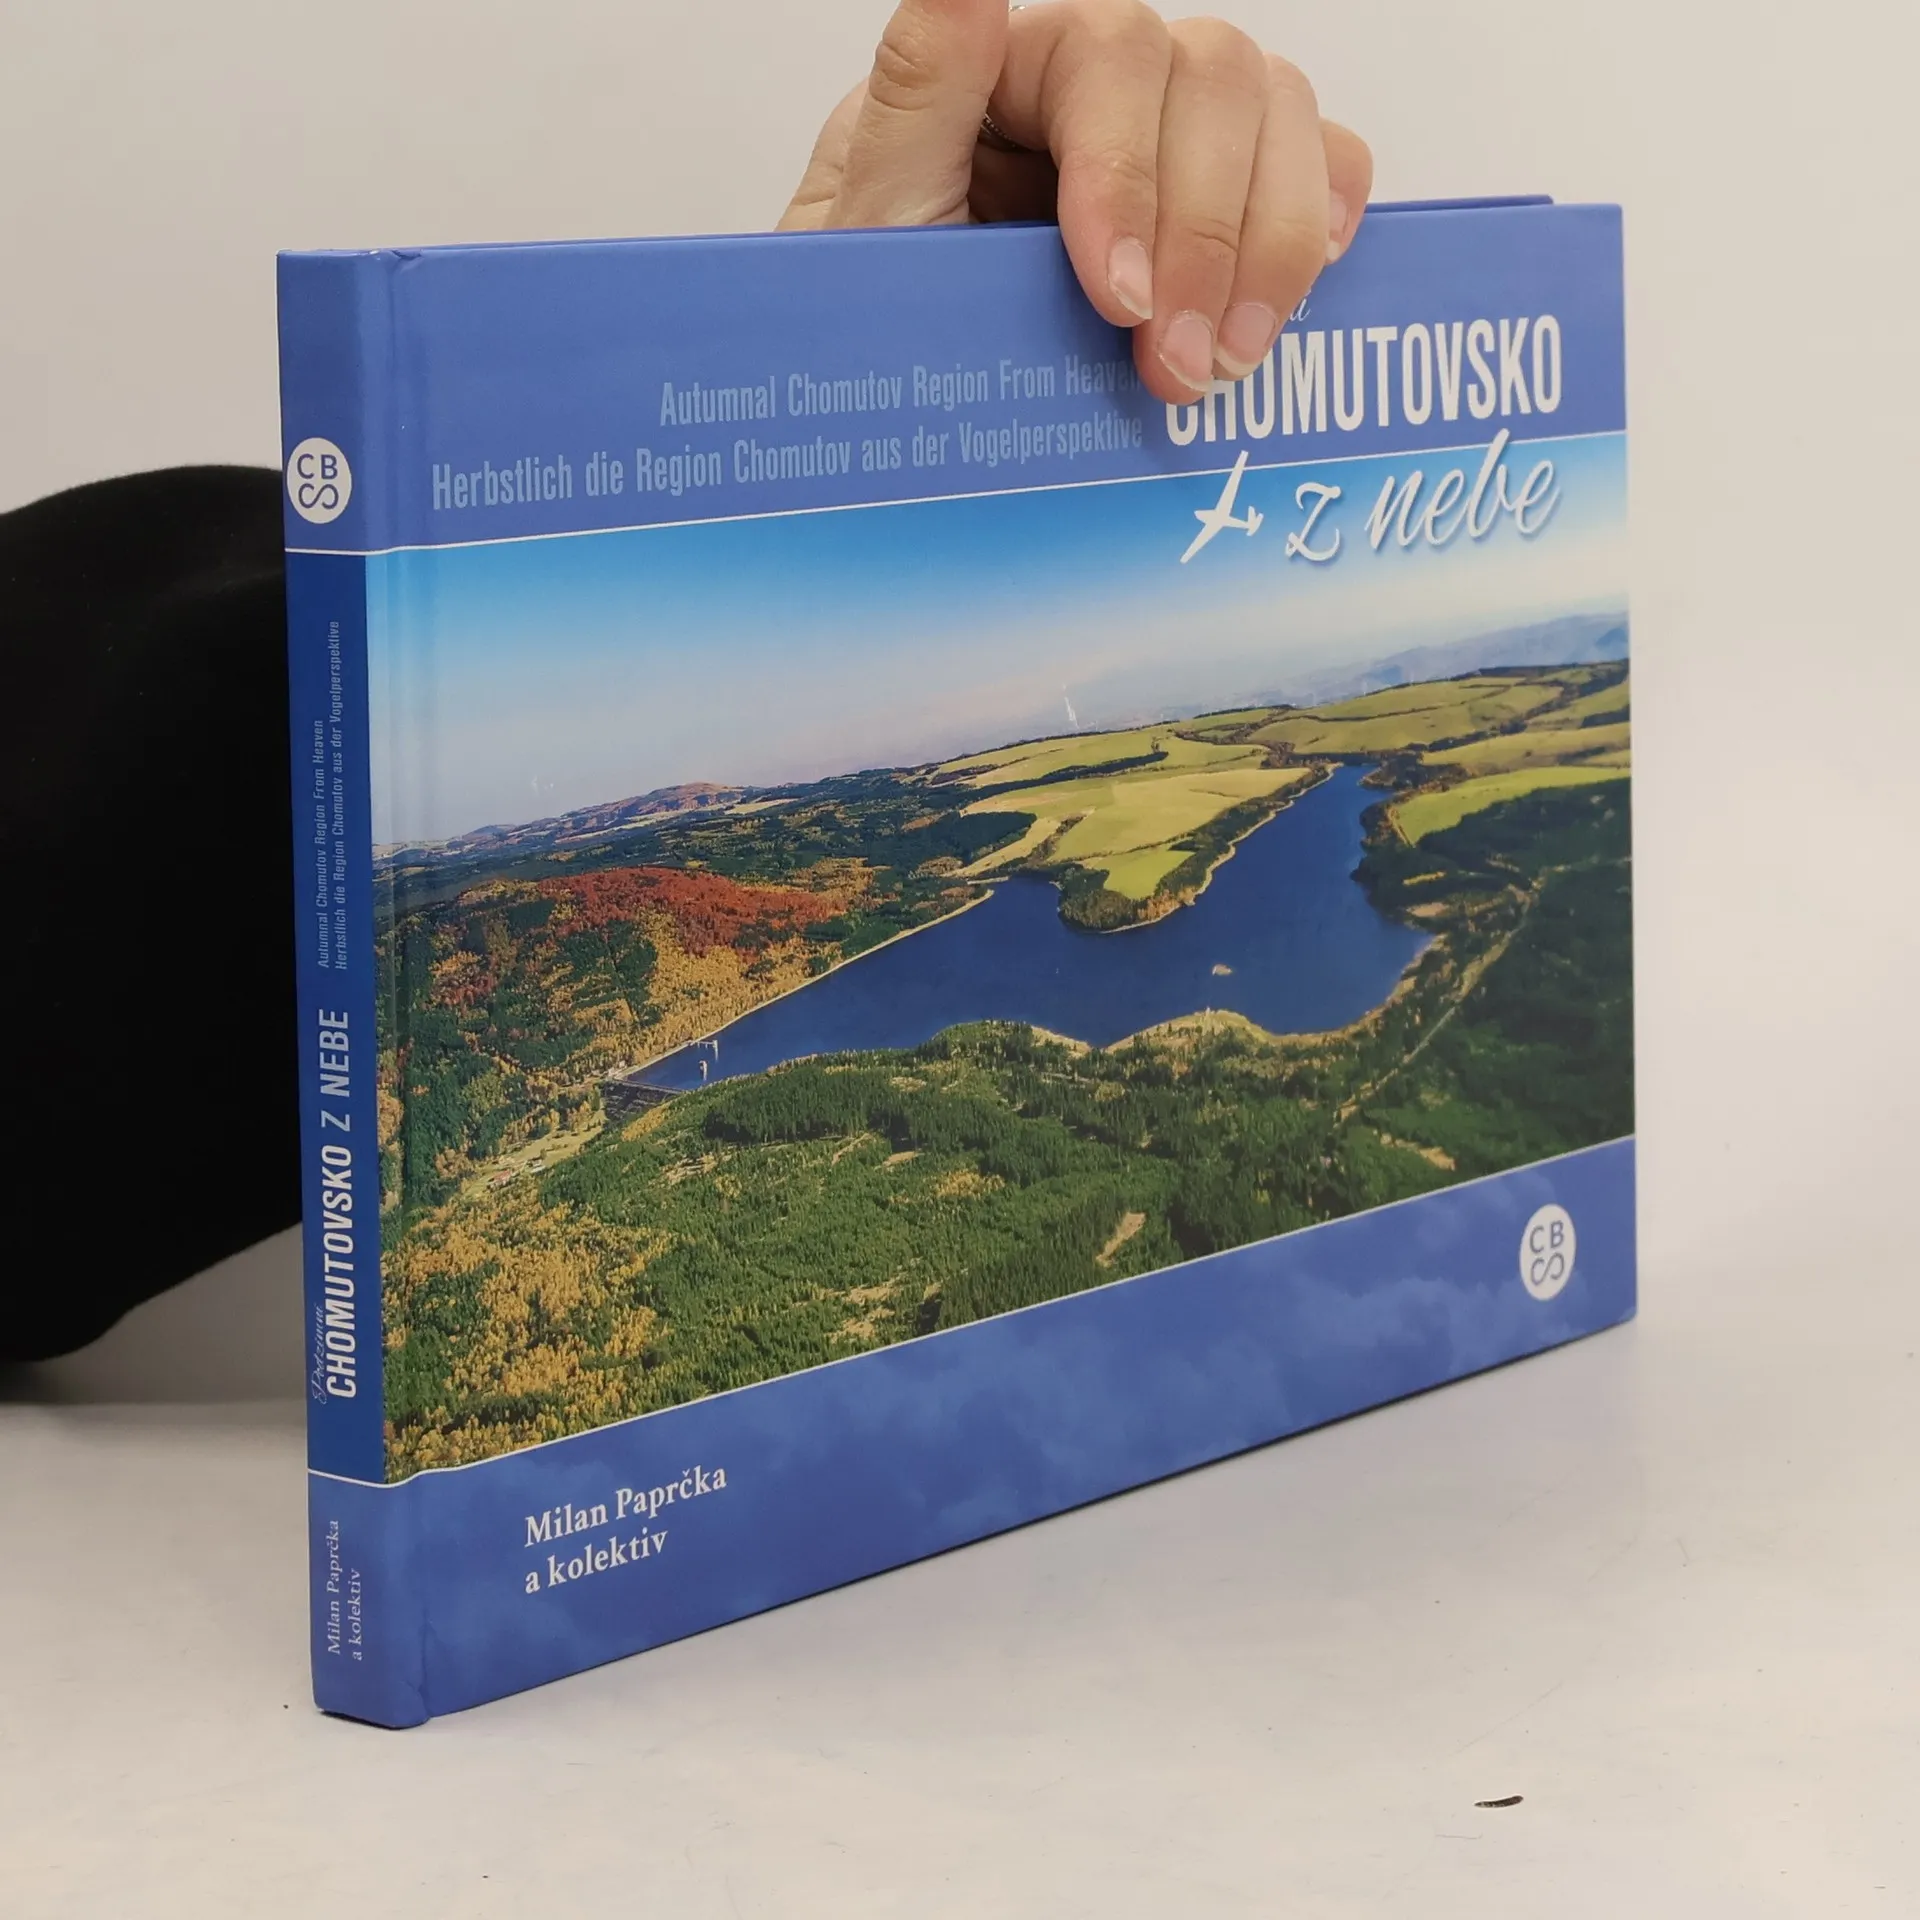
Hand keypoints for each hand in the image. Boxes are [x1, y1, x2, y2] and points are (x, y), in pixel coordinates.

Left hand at [780, 0, 1372, 405]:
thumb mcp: (869, 225)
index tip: (1119, 299)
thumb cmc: (875, 324)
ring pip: (1275, 115)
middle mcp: (1102, 87)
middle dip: (1207, 233)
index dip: (1130, 176)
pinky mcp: (1227, 203)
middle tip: (1178, 365)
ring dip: (1269, 245)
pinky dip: (1321, 219)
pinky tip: (1287, 300)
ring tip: (1223, 366)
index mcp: (1011, 66)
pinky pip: (1316, 162)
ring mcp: (1175, 138)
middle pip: (1213, 78)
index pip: (1108, 60)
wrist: (898, 410)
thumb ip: (917, 103)